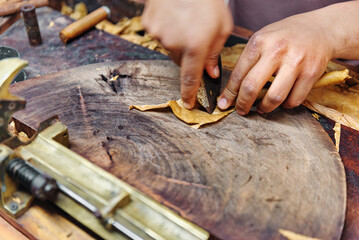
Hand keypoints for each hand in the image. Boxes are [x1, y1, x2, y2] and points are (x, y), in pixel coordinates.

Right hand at [142, 0, 232, 108]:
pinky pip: (159, 34)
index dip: (189, 94)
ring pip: (169, 48)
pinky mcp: (149, 24)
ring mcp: (159, 34)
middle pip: (180, 62)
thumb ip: (215, 53)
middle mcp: (174, 44)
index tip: (187, 104)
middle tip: (196, 37)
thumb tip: (210, 74)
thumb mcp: (222, 26)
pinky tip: (174, 16)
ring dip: (178, 42)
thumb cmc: (208, 0)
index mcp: (195, 47)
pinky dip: (167, 30)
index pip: (190, 79)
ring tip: (186, 22)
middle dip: (188, 56)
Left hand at [218, 10, 335, 114]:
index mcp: (260, 42)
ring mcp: (296, 62)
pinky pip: (294, 99)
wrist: (319, 29)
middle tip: (241, 110)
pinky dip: (286, 106)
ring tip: (262, 108)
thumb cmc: (284, 37)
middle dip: (243, 104)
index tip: (224, 103)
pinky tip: (282, 101)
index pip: (238, 74)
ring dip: (265, 108)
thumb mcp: (262, 39)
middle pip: (252, 87)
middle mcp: (277, 51)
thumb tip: (232, 89)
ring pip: (274, 97)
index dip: (229, 93)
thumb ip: (248, 60)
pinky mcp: (312, 72)